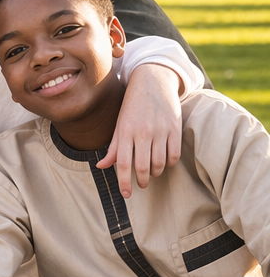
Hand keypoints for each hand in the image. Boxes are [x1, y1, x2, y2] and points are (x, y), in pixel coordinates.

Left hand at [97, 63, 182, 197]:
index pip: (122, 163)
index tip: (126, 194)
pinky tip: (164, 163)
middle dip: (141, 181)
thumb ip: (112, 147)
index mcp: (125, 131)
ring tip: (151, 173)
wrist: (152, 82)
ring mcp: (160, 130)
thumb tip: (101, 167)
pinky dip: (170, 163)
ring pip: (160, 163)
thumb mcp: (119, 125)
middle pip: (142, 166)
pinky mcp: (175, 128)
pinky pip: (174, 154)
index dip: (124, 181)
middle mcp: (142, 132)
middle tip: (140, 185)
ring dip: (155, 173)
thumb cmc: (132, 107)